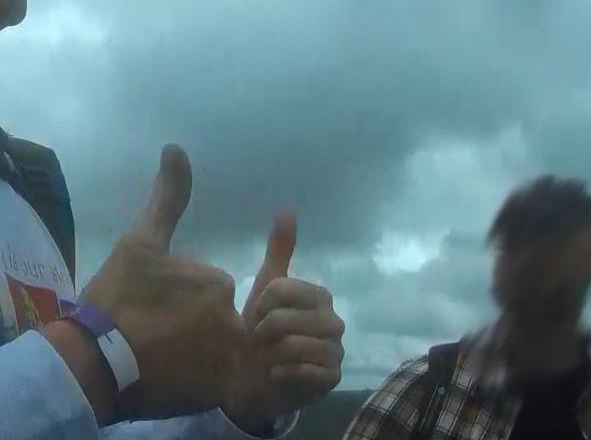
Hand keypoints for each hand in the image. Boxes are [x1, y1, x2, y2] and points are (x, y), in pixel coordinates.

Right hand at [78, 144, 244, 419]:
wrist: (91, 365)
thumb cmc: (113, 300)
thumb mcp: (137, 243)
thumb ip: (166, 199)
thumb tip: (176, 148)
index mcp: (214, 282)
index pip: (206, 287)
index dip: (175, 298)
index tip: (148, 309)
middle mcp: (230, 319)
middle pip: (214, 319)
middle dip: (188, 326)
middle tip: (150, 335)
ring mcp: (225, 360)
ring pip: (215, 350)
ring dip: (193, 353)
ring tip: (156, 358)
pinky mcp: (218, 394)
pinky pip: (217, 383)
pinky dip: (197, 381)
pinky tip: (168, 378)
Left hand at [223, 213, 344, 432]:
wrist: (259, 379)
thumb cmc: (264, 331)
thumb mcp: (267, 288)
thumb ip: (280, 252)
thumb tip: (287, 210)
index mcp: (320, 296)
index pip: (281, 288)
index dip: (259, 304)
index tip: (253, 317)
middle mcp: (335, 322)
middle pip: (286, 319)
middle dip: (264, 331)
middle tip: (258, 341)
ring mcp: (336, 351)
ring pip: (295, 345)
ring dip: (271, 353)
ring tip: (266, 357)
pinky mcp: (332, 378)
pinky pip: (306, 371)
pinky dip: (283, 372)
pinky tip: (275, 373)